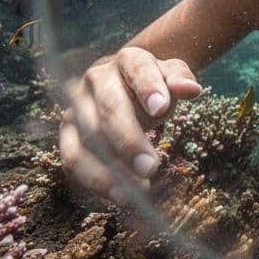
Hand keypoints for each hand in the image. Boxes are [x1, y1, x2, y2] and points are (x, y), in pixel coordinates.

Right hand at [58, 46, 203, 204]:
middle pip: (109, 109)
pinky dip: (93, 182)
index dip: (148, 88)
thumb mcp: (170, 76)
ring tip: (135, 192)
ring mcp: (77, 107)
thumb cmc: (152, 84)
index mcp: (127, 60)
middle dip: (128, 141)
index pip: (137, 68)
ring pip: (85, 140)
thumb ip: (180, 79)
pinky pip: (73, 160)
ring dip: (108, 170)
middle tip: (150, 168)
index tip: (162, 111)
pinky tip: (118, 198)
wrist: (123, 85)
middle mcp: (96, 80)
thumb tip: (191, 89)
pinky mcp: (67, 134)